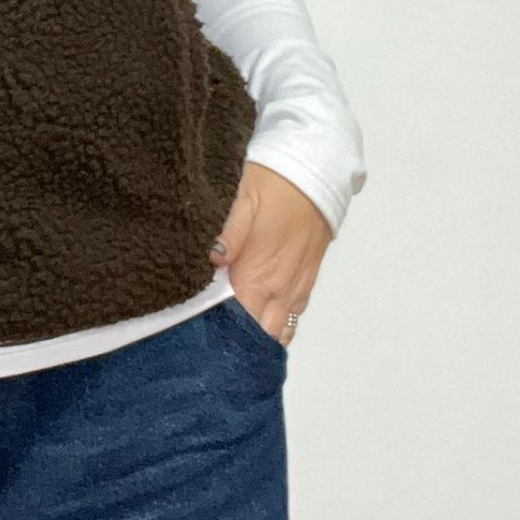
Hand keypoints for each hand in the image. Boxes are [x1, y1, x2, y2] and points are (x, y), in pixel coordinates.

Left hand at [208, 162, 331, 344]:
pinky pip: (294, 314)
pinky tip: (263, 325)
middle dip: (241, 343)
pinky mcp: (307, 278)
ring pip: (280, 328)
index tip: (205, 342)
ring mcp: (296, 286)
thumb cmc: (273, 184)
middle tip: (216, 347)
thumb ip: (228, 234)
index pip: (241, 323)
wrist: (315, 172)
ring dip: (261, 336)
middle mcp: (280, 288)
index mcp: (259, 275)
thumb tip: (213, 261)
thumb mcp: (242, 201)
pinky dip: (278, 324)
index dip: (224, 336)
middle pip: (262, 334)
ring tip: (238, 343)